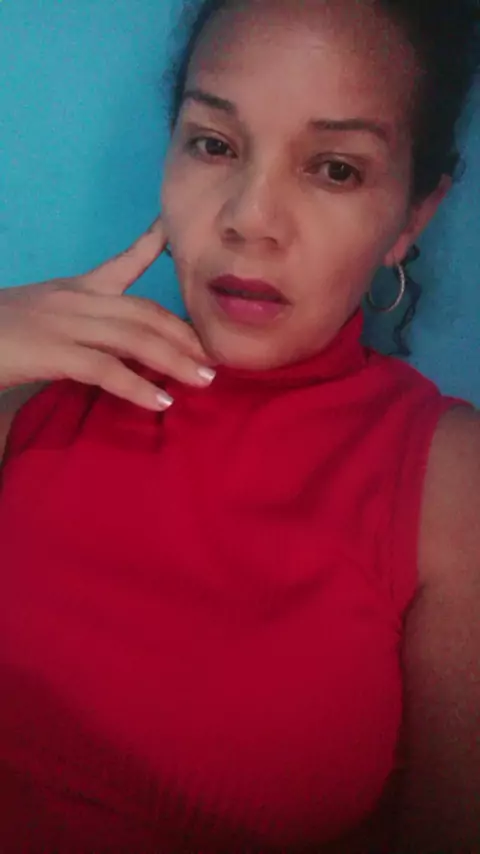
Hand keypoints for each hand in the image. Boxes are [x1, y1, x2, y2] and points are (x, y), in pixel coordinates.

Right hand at [0, 217, 213, 409]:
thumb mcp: (42, 316)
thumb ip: (81, 324)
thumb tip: (116, 346)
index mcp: (73, 289)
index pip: (122, 263)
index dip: (154, 247)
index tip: (181, 236)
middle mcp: (75, 300)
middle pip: (144, 312)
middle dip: (184, 335)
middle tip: (216, 359)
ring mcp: (63, 323)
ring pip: (133, 338)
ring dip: (174, 360)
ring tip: (204, 381)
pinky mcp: (52, 351)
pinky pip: (106, 369)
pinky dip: (138, 387)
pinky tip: (161, 401)